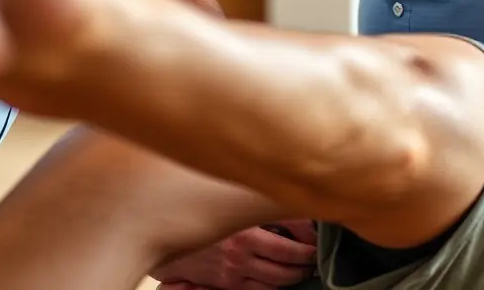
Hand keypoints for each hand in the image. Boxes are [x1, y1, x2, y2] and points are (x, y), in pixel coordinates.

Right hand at [153, 220, 317, 289]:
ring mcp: (233, 274)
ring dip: (292, 278)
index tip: (317, 243)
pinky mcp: (226, 285)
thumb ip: (261, 204)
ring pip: (274, 285)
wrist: (166, 230)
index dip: (308, 248)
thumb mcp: (233, 201)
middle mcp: (241, 258)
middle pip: (285, 271)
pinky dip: (273, 287)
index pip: (288, 250)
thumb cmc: (201, 208)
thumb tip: (294, 211)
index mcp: (245, 234)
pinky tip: (279, 279)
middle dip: (305, 266)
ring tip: (303, 269)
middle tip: (315, 258)